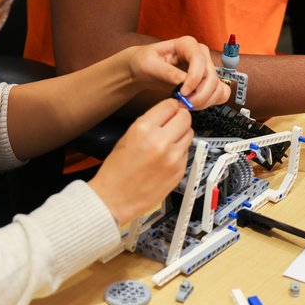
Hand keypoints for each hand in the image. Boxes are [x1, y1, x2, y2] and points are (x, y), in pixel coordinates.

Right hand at [88, 99, 193, 224]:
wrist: (114, 199)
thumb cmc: (116, 171)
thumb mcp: (127, 137)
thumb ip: (149, 123)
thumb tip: (167, 113)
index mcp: (144, 130)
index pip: (171, 105)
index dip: (170, 107)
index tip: (170, 109)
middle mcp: (161, 142)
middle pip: (185, 117)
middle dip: (179, 118)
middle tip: (172, 122)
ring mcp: (173, 158)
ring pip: (190, 133)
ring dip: (181, 134)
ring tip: (167, 141)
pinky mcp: (179, 171)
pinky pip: (187, 151)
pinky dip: (179, 151)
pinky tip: (166, 156)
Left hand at [128, 36, 230, 108]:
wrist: (143, 68)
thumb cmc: (145, 61)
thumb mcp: (151, 65)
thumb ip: (168, 72)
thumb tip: (184, 81)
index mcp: (187, 44)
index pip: (200, 60)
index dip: (194, 79)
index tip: (183, 92)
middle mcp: (200, 54)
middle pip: (212, 76)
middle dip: (199, 94)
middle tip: (184, 104)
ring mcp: (205, 68)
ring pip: (217, 87)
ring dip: (204, 101)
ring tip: (186, 105)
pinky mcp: (206, 81)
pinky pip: (219, 93)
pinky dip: (210, 102)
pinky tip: (195, 104)